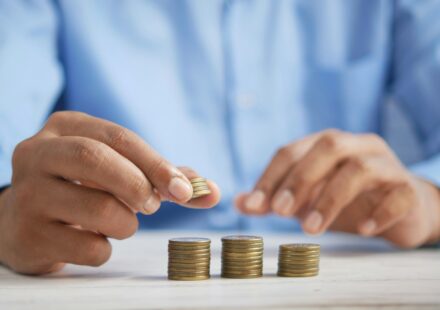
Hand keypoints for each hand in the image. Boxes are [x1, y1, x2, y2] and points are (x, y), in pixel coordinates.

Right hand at [0, 111, 219, 273]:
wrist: (25, 220)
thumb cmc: (83, 188)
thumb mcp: (116, 169)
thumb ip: (163, 177)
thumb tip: (212, 191)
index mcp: (66, 128)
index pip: (119, 137)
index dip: (157, 164)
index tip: (185, 190)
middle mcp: (38, 153)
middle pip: (97, 159)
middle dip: (138, 185)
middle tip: (152, 206)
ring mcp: (27, 195)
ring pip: (98, 209)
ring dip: (126, 223)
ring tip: (119, 222)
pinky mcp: (27, 235)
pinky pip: (87, 248)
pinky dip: (105, 249)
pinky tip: (92, 240)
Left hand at [236, 129, 439, 247]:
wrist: (402, 208)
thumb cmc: (347, 199)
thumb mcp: (306, 198)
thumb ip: (274, 199)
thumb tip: (239, 203)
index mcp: (326, 144)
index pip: (291, 151)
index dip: (270, 176)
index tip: (254, 205)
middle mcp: (356, 146)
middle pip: (327, 147)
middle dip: (300, 179)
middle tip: (280, 212)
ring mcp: (386, 164)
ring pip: (359, 169)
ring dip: (330, 199)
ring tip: (311, 229)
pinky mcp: (409, 188)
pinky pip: (397, 195)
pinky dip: (378, 212)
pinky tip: (362, 230)